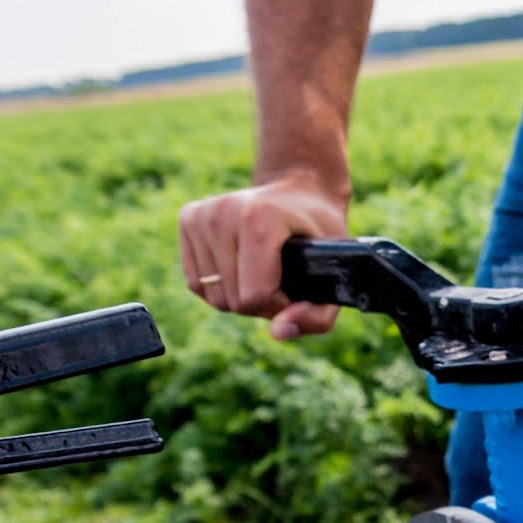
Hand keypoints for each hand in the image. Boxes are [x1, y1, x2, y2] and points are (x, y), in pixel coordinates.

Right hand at [178, 171, 348, 338]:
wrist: (300, 188)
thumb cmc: (320, 234)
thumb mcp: (335, 274)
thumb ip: (317, 315)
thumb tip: (279, 333)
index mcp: (258, 220)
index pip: (254, 296)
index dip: (279, 307)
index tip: (294, 291)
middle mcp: (223, 213)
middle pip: (232, 301)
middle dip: (260, 303)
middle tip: (281, 280)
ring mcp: (202, 215)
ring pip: (212, 296)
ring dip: (240, 297)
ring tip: (263, 273)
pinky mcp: (188, 218)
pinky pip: (196, 282)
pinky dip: (220, 287)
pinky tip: (241, 268)